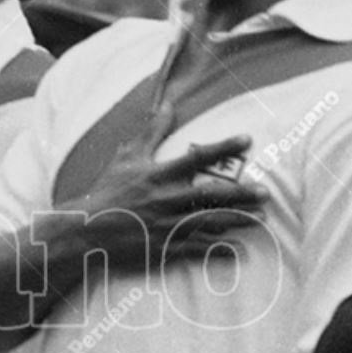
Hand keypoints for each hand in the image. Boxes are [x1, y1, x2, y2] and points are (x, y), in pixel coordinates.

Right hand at [45, 106, 264, 276]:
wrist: (85, 230)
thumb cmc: (108, 191)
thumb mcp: (128, 156)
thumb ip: (152, 130)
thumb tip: (168, 102)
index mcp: (159, 174)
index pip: (197, 157)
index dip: (224, 147)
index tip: (248, 140)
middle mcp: (166, 199)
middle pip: (212, 195)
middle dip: (242, 194)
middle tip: (265, 192)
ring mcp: (166, 225)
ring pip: (210, 222)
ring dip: (238, 221)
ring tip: (261, 219)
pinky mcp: (163, 248)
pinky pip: (196, 250)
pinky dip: (218, 250)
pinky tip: (237, 249)